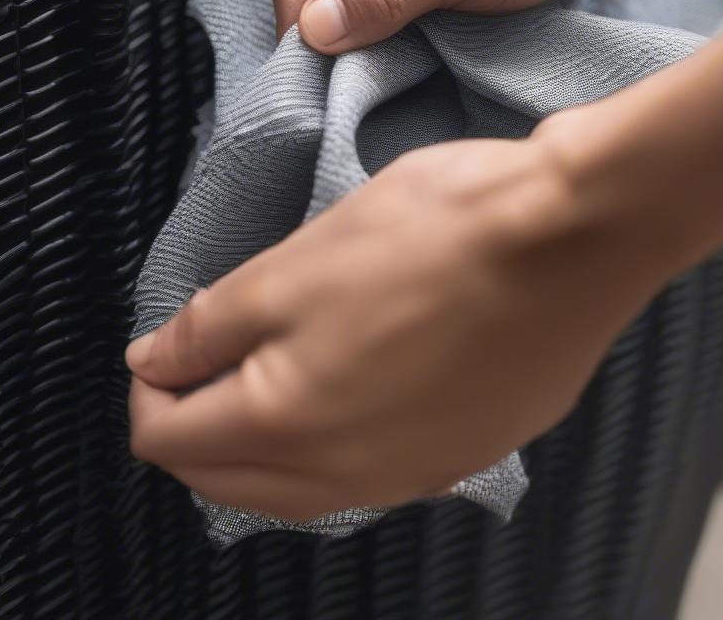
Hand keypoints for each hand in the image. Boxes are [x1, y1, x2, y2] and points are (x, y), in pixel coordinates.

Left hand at [126, 120, 655, 520]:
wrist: (572, 237)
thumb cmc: (427, 238)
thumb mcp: (290, 268)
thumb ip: (208, 328)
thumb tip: (151, 366)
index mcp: (287, 430)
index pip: (172, 443)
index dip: (150, 390)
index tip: (165, 343)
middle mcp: (349, 478)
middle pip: (229, 479)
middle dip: (196, 421)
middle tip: (208, 351)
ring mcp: (415, 475)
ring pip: (299, 485)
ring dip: (262, 437)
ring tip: (270, 365)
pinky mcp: (467, 453)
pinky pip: (369, 472)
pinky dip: (331, 440)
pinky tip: (350, 381)